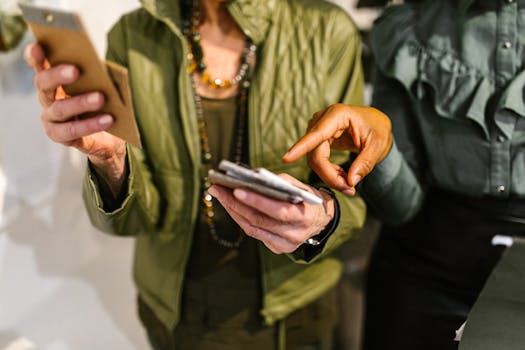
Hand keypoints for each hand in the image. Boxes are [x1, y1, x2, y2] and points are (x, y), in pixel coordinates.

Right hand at [24, 43, 126, 194]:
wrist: (107, 138)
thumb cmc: (102, 105)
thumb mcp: (99, 87)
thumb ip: (96, 76)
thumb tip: (104, 68)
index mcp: (53, 81)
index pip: (39, 65)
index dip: (35, 56)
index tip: (38, 47)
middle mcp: (47, 98)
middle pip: (43, 84)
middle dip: (58, 75)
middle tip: (76, 70)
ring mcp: (51, 119)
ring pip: (60, 109)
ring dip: (81, 102)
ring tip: (101, 98)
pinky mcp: (60, 136)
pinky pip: (73, 130)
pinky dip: (91, 124)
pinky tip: (108, 119)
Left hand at [207, 174, 333, 253]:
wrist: (320, 220)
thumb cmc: (306, 198)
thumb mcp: (301, 186)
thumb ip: (281, 182)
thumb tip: (254, 177)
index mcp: (304, 216)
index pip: (277, 210)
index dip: (256, 201)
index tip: (236, 189)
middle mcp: (294, 234)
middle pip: (258, 220)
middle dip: (234, 203)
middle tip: (217, 188)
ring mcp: (285, 244)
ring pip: (252, 228)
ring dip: (232, 210)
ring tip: (219, 194)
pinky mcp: (278, 248)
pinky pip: (254, 233)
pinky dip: (241, 218)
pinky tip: (230, 205)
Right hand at [282, 104, 391, 194]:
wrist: (375, 124)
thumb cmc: (378, 129)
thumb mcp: (379, 145)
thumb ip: (365, 163)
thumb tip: (350, 181)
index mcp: (337, 115)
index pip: (316, 135)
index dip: (301, 148)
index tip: (286, 159)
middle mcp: (322, 119)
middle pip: (315, 153)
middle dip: (329, 174)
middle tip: (349, 189)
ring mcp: (317, 128)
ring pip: (314, 159)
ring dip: (329, 174)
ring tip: (349, 182)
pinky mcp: (317, 138)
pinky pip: (316, 159)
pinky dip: (328, 171)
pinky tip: (342, 175)